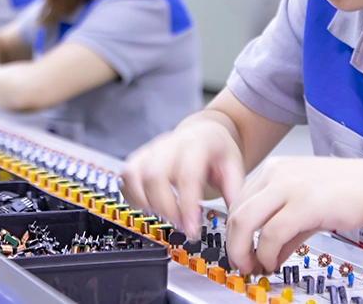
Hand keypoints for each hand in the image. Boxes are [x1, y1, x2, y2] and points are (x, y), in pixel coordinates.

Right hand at [122, 116, 245, 237]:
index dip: (187, 206)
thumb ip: (234, 194)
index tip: (192, 230)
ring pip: (135, 176)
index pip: (187, 176)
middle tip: (182, 224)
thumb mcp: (235, 168)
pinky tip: (152, 207)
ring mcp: (151, 149)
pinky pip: (126, 177)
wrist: (205, 132)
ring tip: (168, 215)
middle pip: (155, 176)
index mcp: (197, 144)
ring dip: (148, 203)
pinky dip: (134, 197)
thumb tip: (235, 224)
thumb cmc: (218, 151)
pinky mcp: (138, 157)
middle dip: (166, 208)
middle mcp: (170, 143)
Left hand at [224, 156, 362, 274]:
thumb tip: (270, 254)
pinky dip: (266, 254)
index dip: (235, 231)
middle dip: (234, 244)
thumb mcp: (308, 206)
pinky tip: (272, 262)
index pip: (239, 201)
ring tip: (253, 266)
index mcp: (275, 170)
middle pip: (236, 211)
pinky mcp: (303, 204)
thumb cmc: (350, 191)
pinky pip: (271, 234)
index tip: (240, 250)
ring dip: (243, 251)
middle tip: (242, 264)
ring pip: (244, 221)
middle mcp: (276, 174)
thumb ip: (286, 230)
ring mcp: (288, 186)